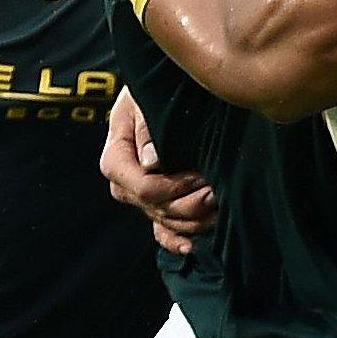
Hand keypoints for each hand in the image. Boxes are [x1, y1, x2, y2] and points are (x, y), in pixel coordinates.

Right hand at [100, 88, 212, 255]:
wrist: (164, 90)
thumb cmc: (156, 90)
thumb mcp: (146, 98)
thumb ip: (147, 127)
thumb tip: (152, 162)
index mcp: (117, 156)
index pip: (140, 186)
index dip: (171, 188)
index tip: (199, 176)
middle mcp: (125, 181)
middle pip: (153, 208)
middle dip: (188, 204)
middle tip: (216, 191)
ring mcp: (141, 195)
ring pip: (163, 221)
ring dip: (192, 220)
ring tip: (218, 206)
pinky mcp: (157, 201)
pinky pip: (161, 231)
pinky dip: (175, 241)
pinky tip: (192, 247)